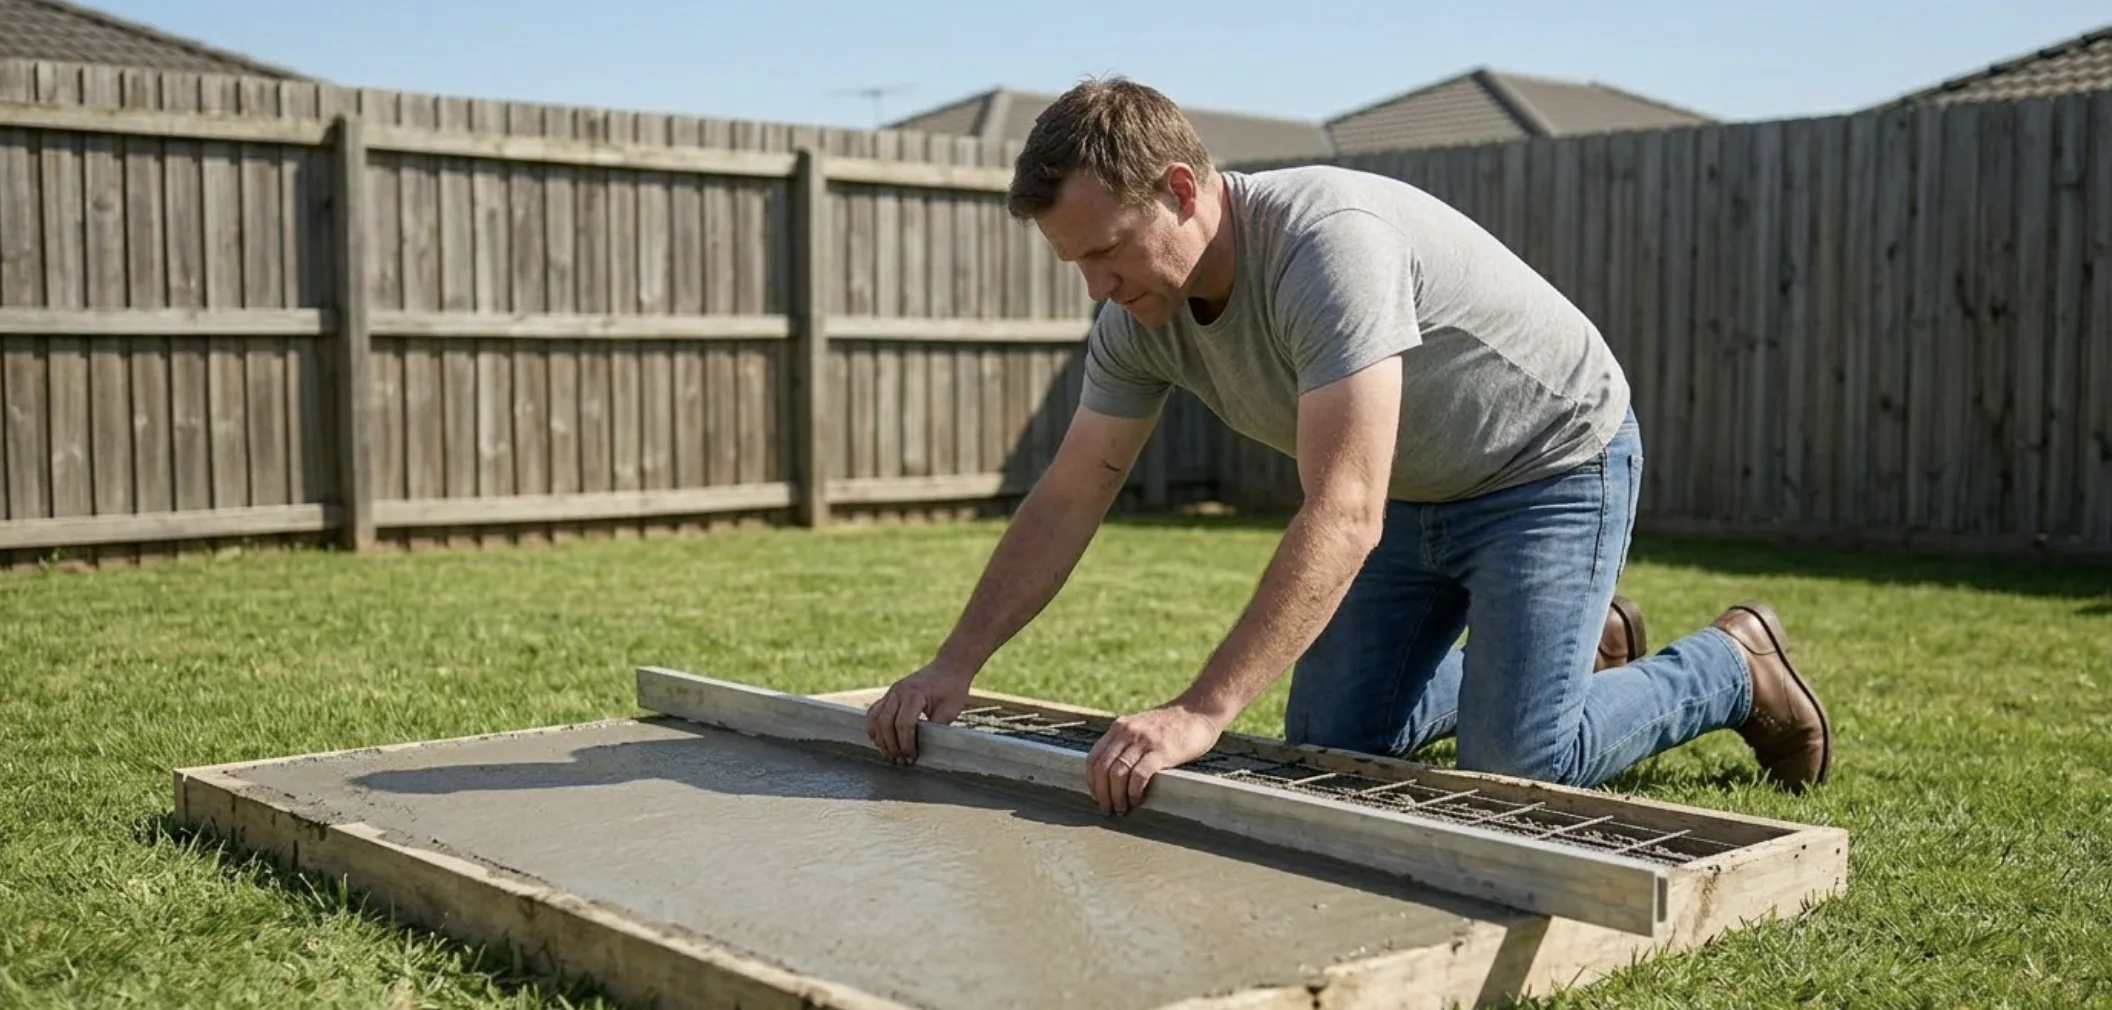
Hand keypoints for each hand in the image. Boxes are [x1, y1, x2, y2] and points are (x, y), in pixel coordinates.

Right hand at [865, 662, 973, 762]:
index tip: (911, 758)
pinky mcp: (889, 694)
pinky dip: (874, 728)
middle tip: (901, 760)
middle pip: (885, 724)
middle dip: (891, 746)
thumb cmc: (952, 688)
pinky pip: (873, 712)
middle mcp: (898, 692)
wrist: (949, 667)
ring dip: (880, 739)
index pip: (903, 725)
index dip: (906, 745)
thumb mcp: (950, 710)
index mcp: (914, 694)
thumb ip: (935, 728)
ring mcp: (891, 692)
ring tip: (890, 754)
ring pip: (875, 719)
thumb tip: (924, 749)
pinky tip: (882, 740)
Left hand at [1084, 702, 1225, 815]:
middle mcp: (1127, 732)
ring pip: (1117, 774)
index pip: (1093, 758)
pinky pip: (1139, 775)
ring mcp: (1144, 741)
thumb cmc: (1172, 725)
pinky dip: (1134, 792)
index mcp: (1119, 727)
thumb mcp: (1141, 727)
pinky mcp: (1161, 750)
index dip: (1091, 782)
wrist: (1199, 711)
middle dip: (1102, 794)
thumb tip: (1111, 773)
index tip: (1096, 797)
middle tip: (1108, 809)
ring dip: (1116, 797)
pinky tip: (1137, 800)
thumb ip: (1126, 743)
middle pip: (1102, 769)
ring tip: (1121, 809)